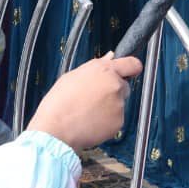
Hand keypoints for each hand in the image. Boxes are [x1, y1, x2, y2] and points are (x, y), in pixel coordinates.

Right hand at [27, 54, 142, 151]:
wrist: (56, 129)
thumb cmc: (59, 102)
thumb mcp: (73, 76)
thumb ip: (96, 66)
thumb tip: (110, 58)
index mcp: (104, 70)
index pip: (132, 64)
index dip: (131, 68)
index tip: (130, 72)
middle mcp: (115, 85)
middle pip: (124, 86)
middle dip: (113, 91)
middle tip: (94, 99)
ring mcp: (119, 104)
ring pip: (119, 104)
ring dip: (109, 107)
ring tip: (87, 112)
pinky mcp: (119, 122)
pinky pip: (116, 120)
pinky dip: (106, 122)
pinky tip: (90, 122)